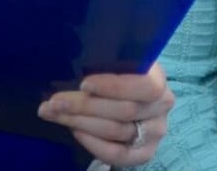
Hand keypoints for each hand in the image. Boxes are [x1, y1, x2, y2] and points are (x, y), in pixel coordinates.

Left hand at [38, 62, 173, 164]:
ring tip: (54, 113)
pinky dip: (93, 143)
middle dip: (84, 106)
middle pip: (123, 110)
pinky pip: (116, 153)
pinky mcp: (145, 153)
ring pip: (115, 130)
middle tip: (55, 102)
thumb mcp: (121, 62)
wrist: (137, 99)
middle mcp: (162, 107)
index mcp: (159, 79)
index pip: (144, 85)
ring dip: (80, 122)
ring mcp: (155, 133)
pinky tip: (75, 131)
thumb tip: (74, 63)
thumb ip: (107, 63)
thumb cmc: (123, 74)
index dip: (114, 86)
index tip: (83, 84)